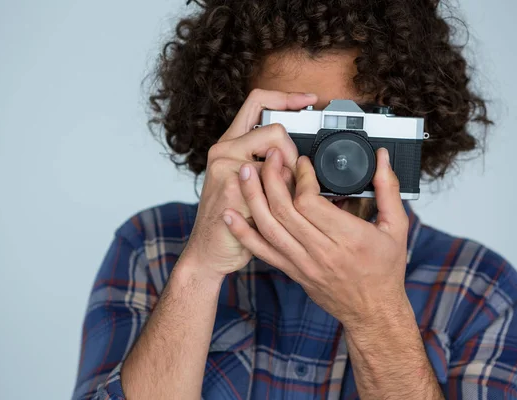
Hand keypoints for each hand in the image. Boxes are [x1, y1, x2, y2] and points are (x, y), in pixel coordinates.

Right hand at [180, 90, 318, 280]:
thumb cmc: (232, 220)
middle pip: (275, 129)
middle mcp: (224, 150)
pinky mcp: (231, 188)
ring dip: (288, 180)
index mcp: (229, 144)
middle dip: (294, 155)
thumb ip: (269, 166)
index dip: (286, 96)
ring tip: (280, 200)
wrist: (209, 252)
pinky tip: (269, 214)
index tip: (308, 100)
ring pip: (277, 157)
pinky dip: (281, 200)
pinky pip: (272, 184)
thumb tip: (302, 162)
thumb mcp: (248, 185)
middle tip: (291, 180)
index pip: (257, 101)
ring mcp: (225, 168)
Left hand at [222, 147, 408, 327]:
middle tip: (270, 156)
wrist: (372, 311)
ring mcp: (303, 263)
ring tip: (245, 173)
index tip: (301, 162)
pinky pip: (262, 251)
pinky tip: (230, 214)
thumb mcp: (396, 228)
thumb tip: (381, 158)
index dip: (301, 177)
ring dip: (253, 197)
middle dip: (272, 177)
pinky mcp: (292, 270)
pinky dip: (243, 232)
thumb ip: (388, 189)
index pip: (311, 202)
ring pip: (269, 227)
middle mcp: (322, 252)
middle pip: (284, 210)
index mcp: (348, 238)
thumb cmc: (384, 270)